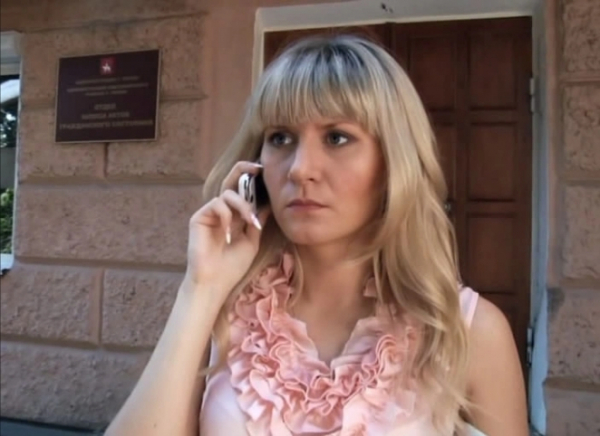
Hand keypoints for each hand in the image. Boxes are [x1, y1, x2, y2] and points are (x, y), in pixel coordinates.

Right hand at [183, 162, 269, 301]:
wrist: (215, 282)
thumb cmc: (233, 266)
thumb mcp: (251, 240)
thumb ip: (256, 221)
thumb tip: (267, 203)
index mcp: (235, 215)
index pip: (243, 191)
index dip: (252, 180)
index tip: (266, 172)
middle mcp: (222, 210)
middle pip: (231, 181)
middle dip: (244, 170)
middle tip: (257, 167)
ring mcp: (210, 213)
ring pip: (228, 193)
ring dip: (243, 204)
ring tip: (249, 221)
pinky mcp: (199, 217)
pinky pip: (217, 204)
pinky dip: (228, 215)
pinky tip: (230, 232)